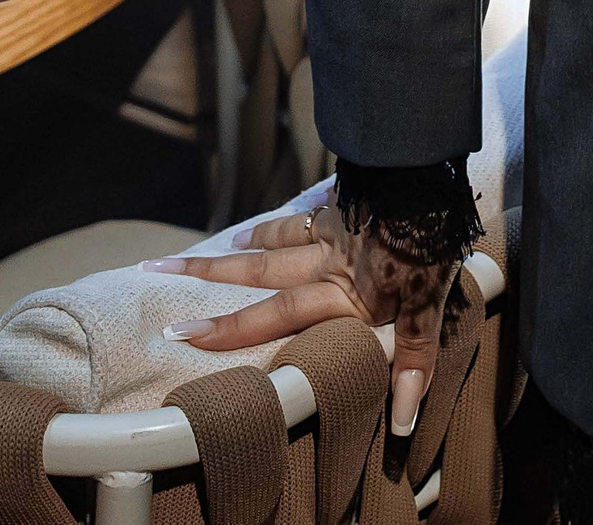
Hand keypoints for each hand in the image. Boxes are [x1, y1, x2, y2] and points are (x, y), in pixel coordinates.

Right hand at [148, 197, 457, 435]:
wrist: (429, 174)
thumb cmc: (432, 245)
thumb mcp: (429, 308)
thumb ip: (414, 359)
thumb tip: (402, 419)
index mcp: (340, 293)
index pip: (276, 315)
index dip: (231, 328)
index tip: (185, 335)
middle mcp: (325, 260)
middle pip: (260, 270)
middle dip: (209, 277)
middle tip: (160, 272)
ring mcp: (334, 225)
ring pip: (279, 236)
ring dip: (249, 242)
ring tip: (219, 248)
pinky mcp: (347, 196)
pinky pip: (310, 208)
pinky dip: (292, 215)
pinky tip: (288, 213)